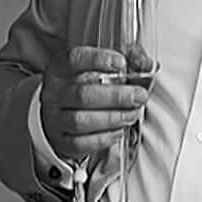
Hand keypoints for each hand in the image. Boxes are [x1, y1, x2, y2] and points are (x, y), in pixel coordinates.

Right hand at [40, 45, 148, 164]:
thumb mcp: (102, 69)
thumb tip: (148, 65)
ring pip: (81, 120)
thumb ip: (127, 63)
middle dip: (116, 97)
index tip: (122, 63)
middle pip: (82, 94)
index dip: (98, 59)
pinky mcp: (60, 140)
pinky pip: (80, 142)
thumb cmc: (86, 87)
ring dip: (112, 118)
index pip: (75, 59)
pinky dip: (103, 137)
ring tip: (131, 114)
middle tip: (139, 96)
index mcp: (60, 69)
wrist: (63, 115)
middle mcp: (53, 93)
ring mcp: (54, 118)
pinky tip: (118, 130)